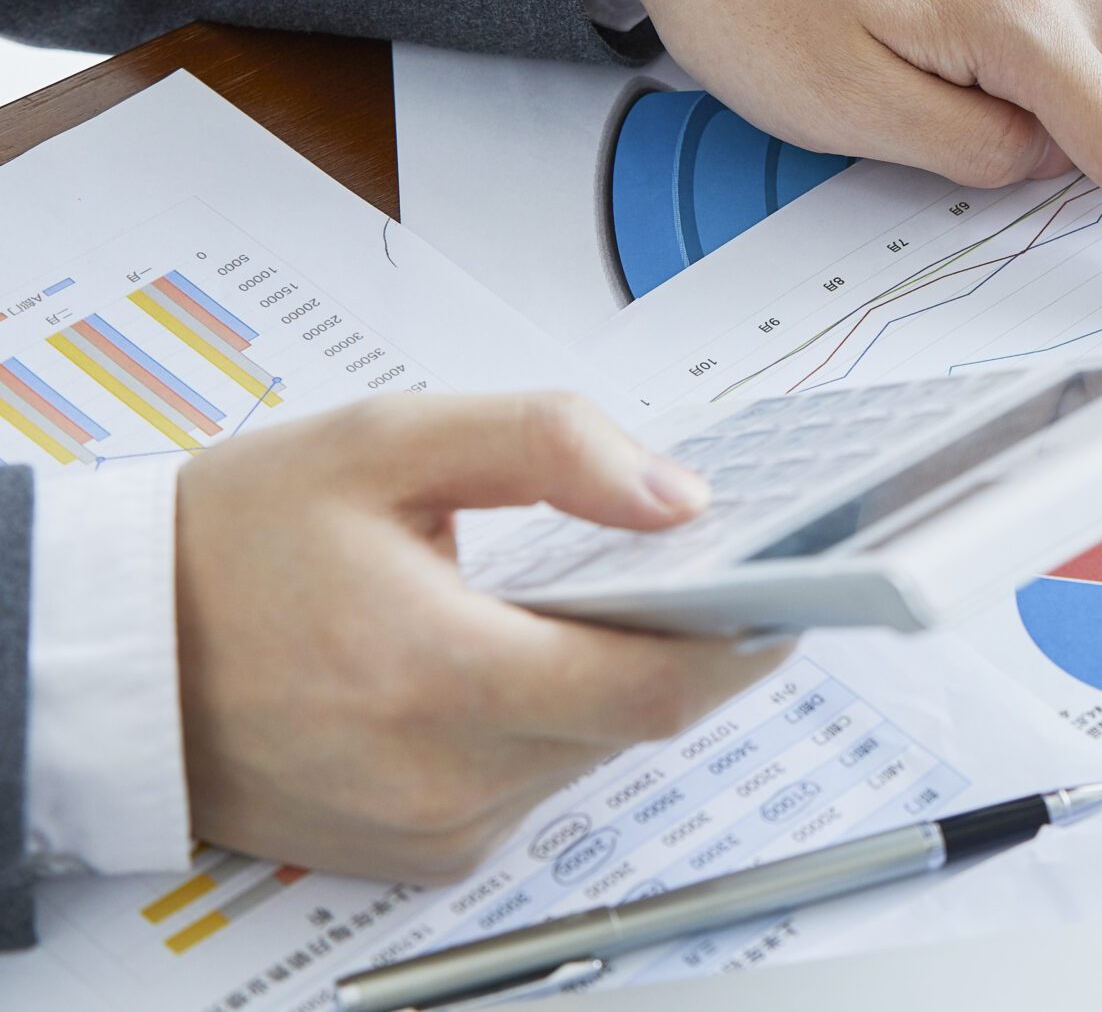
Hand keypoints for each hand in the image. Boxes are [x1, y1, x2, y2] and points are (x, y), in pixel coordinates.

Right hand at [177, 393, 788, 881]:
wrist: (108, 656)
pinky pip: (537, 786)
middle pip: (637, 723)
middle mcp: (439, 777)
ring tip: (587, 598)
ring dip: (611, 681)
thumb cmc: (233, 543)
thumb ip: (550, 445)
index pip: (654, 688)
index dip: (746, 639)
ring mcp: (432, 830)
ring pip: (593, 754)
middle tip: (700, 569)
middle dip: (685, 645)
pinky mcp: (422, 855)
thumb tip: (679, 495)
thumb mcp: (390, 441)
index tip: (797, 588)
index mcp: (434, 674)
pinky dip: (550, 721)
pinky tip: (513, 657)